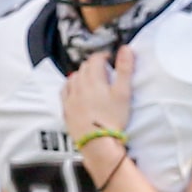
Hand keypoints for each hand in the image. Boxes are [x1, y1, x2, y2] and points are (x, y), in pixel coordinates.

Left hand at [61, 44, 133, 175]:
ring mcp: (70, 97)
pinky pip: (64, 91)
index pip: (96, 59)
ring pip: (73, 77)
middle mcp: (79, 85)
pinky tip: (75, 90)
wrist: (97, 143)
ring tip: (91, 80)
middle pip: (84, 67)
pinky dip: (70, 86)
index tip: (111, 60)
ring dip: (82, 75)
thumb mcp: (123, 92)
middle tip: (104, 71)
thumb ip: (125, 69)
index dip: (104, 56)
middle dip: (94, 66)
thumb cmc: (112, 119)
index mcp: (93, 78)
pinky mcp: (66, 109)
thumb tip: (126, 48)